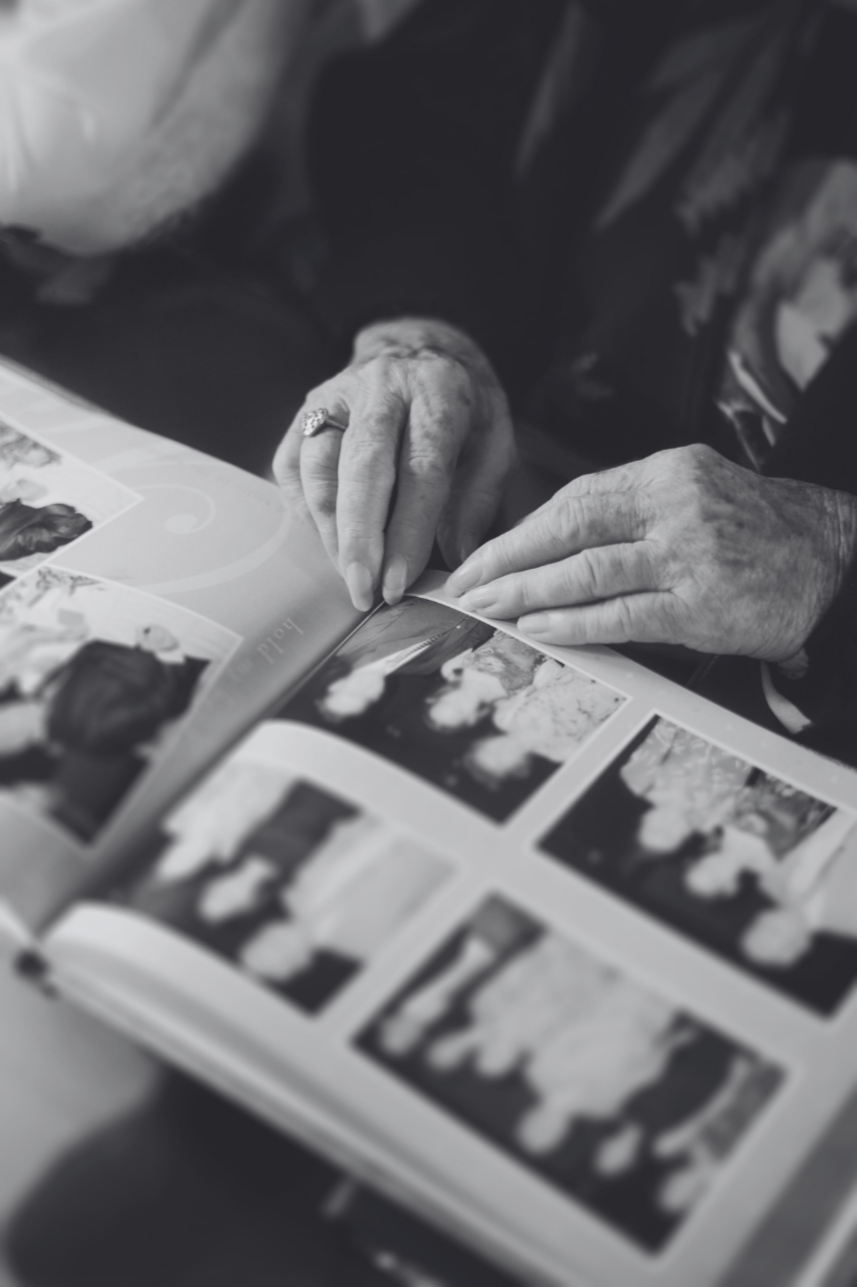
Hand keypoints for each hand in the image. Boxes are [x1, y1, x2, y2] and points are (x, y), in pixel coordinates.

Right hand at [274, 317, 513, 610]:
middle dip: (359, 539)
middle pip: (362, 468)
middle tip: (362, 590)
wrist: (422, 348)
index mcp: (438, 392)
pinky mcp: (307, 409)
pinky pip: (293, 465)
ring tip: (348, 575)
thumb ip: (480, 498)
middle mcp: (382, 386)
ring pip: (319, 467)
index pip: (420, 471)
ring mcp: (337, 394)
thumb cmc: (463, 408)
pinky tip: (326, 540)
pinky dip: (305, 510)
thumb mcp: (496, 442)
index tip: (398, 584)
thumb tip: (458, 558)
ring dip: (330, 531)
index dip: (407, 533)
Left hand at [446, 444, 856, 660]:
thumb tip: (549, 543)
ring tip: (488, 607)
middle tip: (465, 583)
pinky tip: (539, 627)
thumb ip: (629, 512)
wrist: (831, 557)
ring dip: (527, 591)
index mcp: (664, 473)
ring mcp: (688, 555)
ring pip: (587, 570)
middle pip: (569, 526)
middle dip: (507, 558)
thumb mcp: (692, 494)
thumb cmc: (752, 530)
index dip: (521, 529)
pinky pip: (622, 614)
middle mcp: (673, 505)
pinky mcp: (702, 605)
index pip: (575, 498)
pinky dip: (574, 622)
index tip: (483, 553)